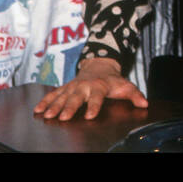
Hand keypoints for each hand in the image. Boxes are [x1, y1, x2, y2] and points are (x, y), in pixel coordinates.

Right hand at [33, 57, 147, 120]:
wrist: (99, 64)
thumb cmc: (112, 79)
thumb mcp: (125, 85)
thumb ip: (135, 95)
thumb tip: (145, 104)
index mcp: (99, 86)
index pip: (97, 98)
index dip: (94, 106)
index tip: (89, 116)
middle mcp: (84, 86)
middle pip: (76, 98)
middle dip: (69, 107)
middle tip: (64, 118)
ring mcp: (72, 86)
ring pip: (62, 96)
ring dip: (54, 106)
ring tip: (47, 115)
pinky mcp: (65, 87)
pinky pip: (53, 94)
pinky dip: (45, 101)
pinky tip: (37, 110)